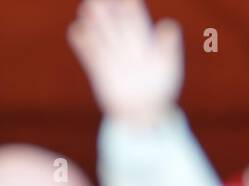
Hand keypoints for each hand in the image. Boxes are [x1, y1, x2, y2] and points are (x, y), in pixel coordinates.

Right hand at [68, 0, 183, 128]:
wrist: (142, 111)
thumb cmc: (160, 87)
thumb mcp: (167, 66)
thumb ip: (168, 46)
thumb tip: (169, 25)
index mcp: (142, 35)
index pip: (132, 11)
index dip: (127, 4)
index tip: (126, 2)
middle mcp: (123, 38)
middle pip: (111, 14)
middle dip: (105, 5)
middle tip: (101, 2)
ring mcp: (108, 50)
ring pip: (95, 24)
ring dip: (89, 16)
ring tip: (88, 10)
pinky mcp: (95, 64)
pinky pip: (83, 43)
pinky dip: (79, 35)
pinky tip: (81, 34)